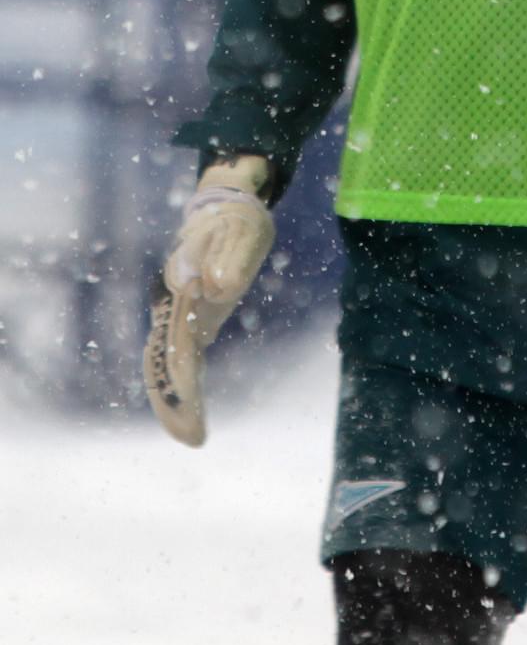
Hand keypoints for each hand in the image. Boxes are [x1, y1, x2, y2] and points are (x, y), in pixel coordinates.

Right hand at [143, 154, 274, 445]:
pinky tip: (193, 411)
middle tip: (193, 439)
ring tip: (192, 434)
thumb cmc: (239, 219)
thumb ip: (231, 260)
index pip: (176, 345)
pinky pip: (179, 354)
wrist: (225, 205)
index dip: (182, 382)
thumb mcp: (245, 233)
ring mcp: (179, 312)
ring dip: (175, 398)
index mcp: (182, 289)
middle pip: (163, 361)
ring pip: (165, 362)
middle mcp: (173, 305)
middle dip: (174, 402)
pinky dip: (183, 383)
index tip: (193, 412)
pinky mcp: (191, 315)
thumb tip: (215, 289)